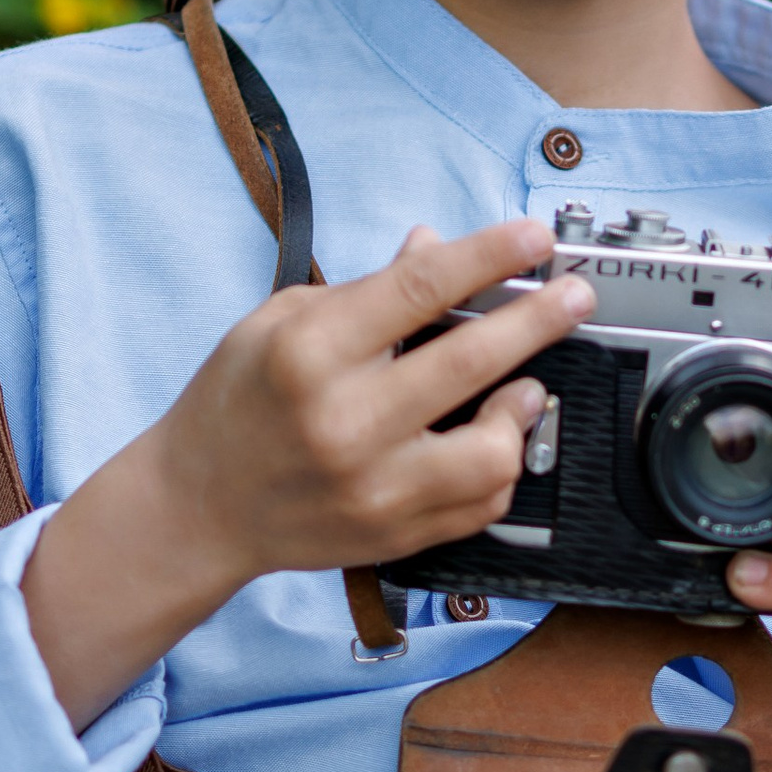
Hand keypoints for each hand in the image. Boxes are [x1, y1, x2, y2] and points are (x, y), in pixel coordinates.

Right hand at [24, 223, 591, 725]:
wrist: (197, 507)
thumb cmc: (236, 404)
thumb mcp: (280, 321)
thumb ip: (367, 289)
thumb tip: (437, 247)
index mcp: (309, 353)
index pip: (420, 288)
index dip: (490, 256)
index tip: (534, 237)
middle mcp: (343, 422)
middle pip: (471, 361)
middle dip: (539, 319)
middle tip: (574, 297)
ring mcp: (372, 487)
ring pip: (493, 450)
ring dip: (522, 408)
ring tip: (524, 386)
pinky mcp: (394, 534)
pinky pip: (482, 503)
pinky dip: (500, 466)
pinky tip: (493, 438)